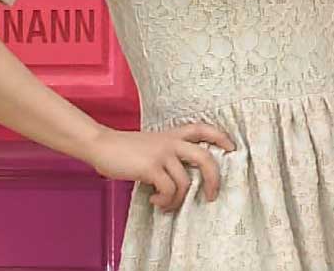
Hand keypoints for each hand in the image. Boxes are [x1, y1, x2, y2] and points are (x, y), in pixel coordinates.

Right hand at [82, 124, 235, 212]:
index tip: (231, 147)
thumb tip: (182, 181)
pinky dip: (164, 201)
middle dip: (214, 179)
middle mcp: (171, 142)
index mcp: (172, 135)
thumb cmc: (124, 149)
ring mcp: (162, 154)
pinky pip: (169, 190)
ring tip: (164, 204)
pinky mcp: (151, 167)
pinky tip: (154, 200)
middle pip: (205, 157)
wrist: (102, 145)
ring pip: (185, 182)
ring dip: (176, 200)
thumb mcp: (151, 145)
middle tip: (211, 196)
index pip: (202, 129)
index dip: (220, 137)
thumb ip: (167, 155)